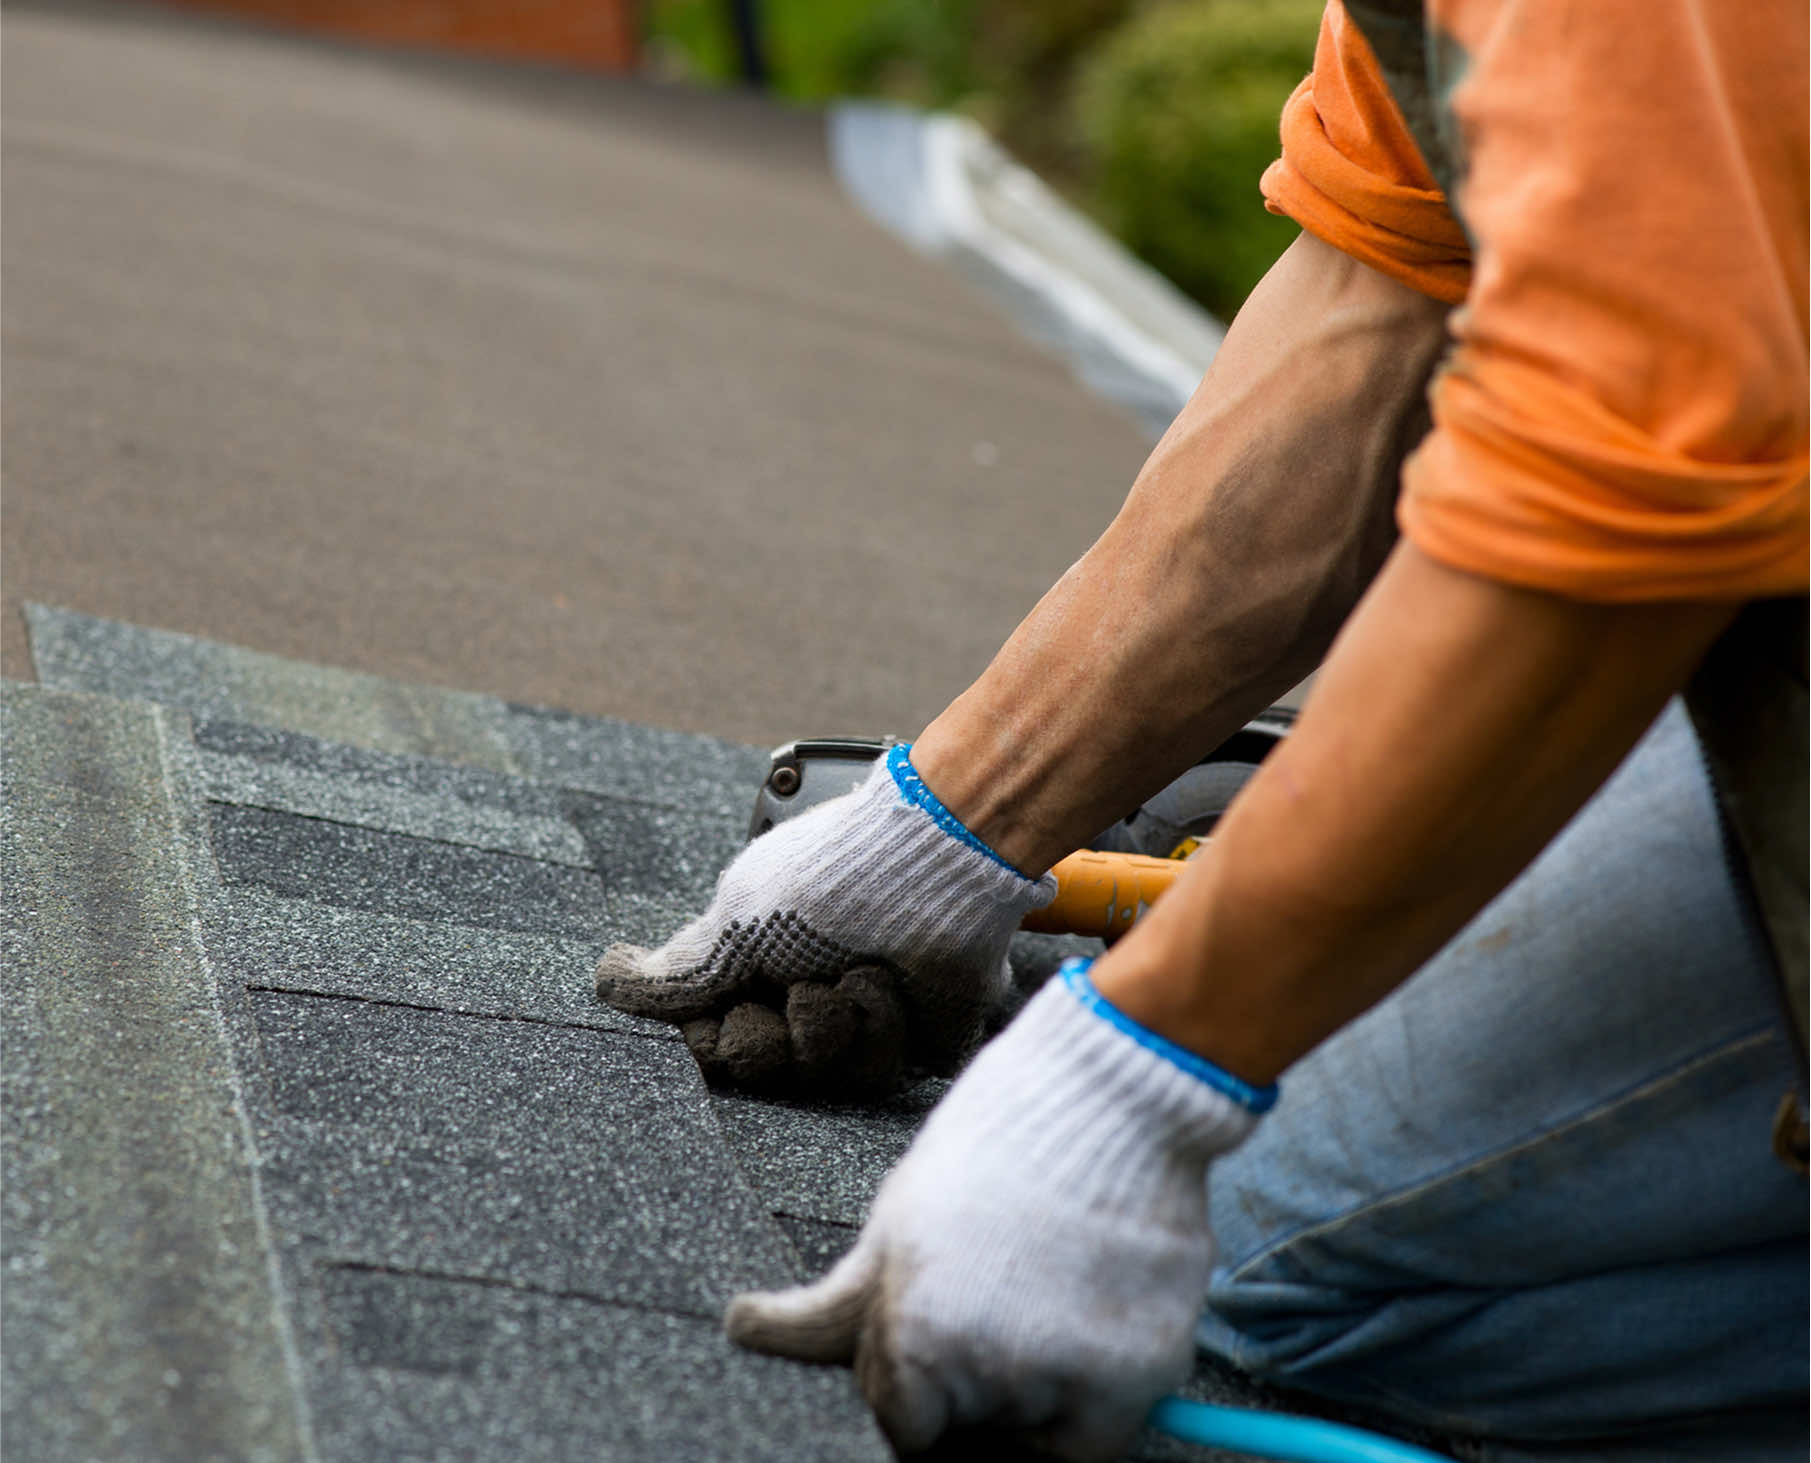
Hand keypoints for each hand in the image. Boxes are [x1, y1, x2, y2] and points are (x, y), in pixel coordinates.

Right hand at [595, 747, 1055, 1096]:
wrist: (932, 863)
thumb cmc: (831, 879)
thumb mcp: (736, 920)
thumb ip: (677, 971)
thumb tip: (608, 982)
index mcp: (756, 967)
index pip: (712, 1045)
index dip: (718, 1039)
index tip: (732, 1007)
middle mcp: (803, 996)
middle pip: (761, 1070)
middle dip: (775, 1036)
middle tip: (796, 991)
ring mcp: (860, 1021)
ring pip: (821, 1079)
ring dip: (832, 1022)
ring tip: (853, 972)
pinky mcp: (915, 1039)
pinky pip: (880, 1073)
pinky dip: (880, 1024)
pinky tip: (888, 982)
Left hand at [724, 958, 1272, 1459]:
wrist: (1112, 1092)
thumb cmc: (998, 1142)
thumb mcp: (898, 1218)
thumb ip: (833, 1305)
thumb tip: (742, 1330)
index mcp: (914, 1336)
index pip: (899, 1421)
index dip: (918, 1384)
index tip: (943, 1338)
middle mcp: (986, 1370)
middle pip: (967, 1427)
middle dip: (976, 1383)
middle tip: (1002, 1297)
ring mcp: (1067, 1376)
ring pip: (1032, 1429)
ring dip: (1036, 1383)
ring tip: (1048, 1286)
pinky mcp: (1140, 1374)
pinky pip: (1098, 1435)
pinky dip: (1094, 1395)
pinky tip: (1086, 1313)